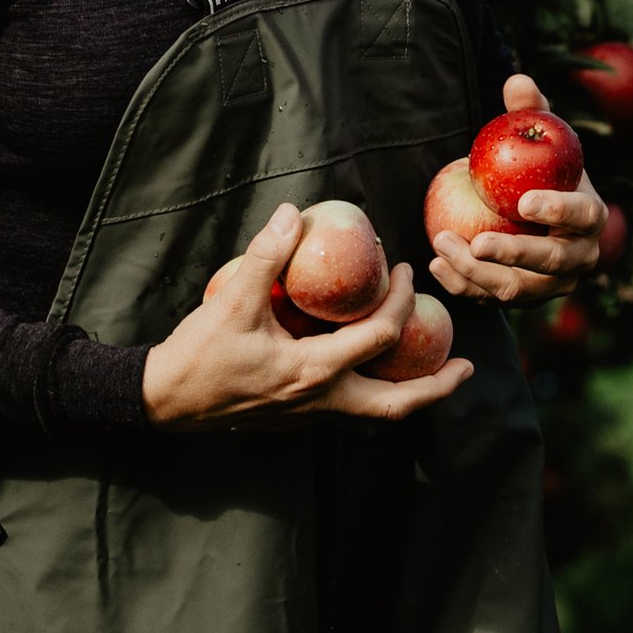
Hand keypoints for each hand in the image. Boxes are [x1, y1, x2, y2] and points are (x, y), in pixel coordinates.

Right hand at [141, 204, 474, 429]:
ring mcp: (310, 416)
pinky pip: (351, 410)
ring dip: (411, 393)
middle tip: (467, 367)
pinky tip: (374, 369)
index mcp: (314, 371)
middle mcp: (322, 401)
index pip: (379, 335)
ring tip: (436, 374)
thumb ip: (265, 257)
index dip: (398, 297)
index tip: (403, 268)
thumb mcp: (233, 302)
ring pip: (377, 412)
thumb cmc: (199, 355)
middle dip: (438, 386)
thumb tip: (291, 214)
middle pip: (398, 404)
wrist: (164, 403)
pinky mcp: (297, 419)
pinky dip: (375, 391)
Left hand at [432, 72, 605, 306]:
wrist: (537, 212)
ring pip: (518, 289)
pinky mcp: (525, 299)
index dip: (558, 210)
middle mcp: (579, 257)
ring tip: (441, 246)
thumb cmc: (542, 170)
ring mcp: (553, 285)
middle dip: (512, 254)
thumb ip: (532, 111)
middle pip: (550, 262)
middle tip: (475, 242)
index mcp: (591, 216)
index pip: (582, 215)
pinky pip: (493, 298)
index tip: (525, 202)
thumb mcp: (541, 139)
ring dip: (477, 273)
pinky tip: (437, 266)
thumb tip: (517, 78)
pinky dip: (464, 286)